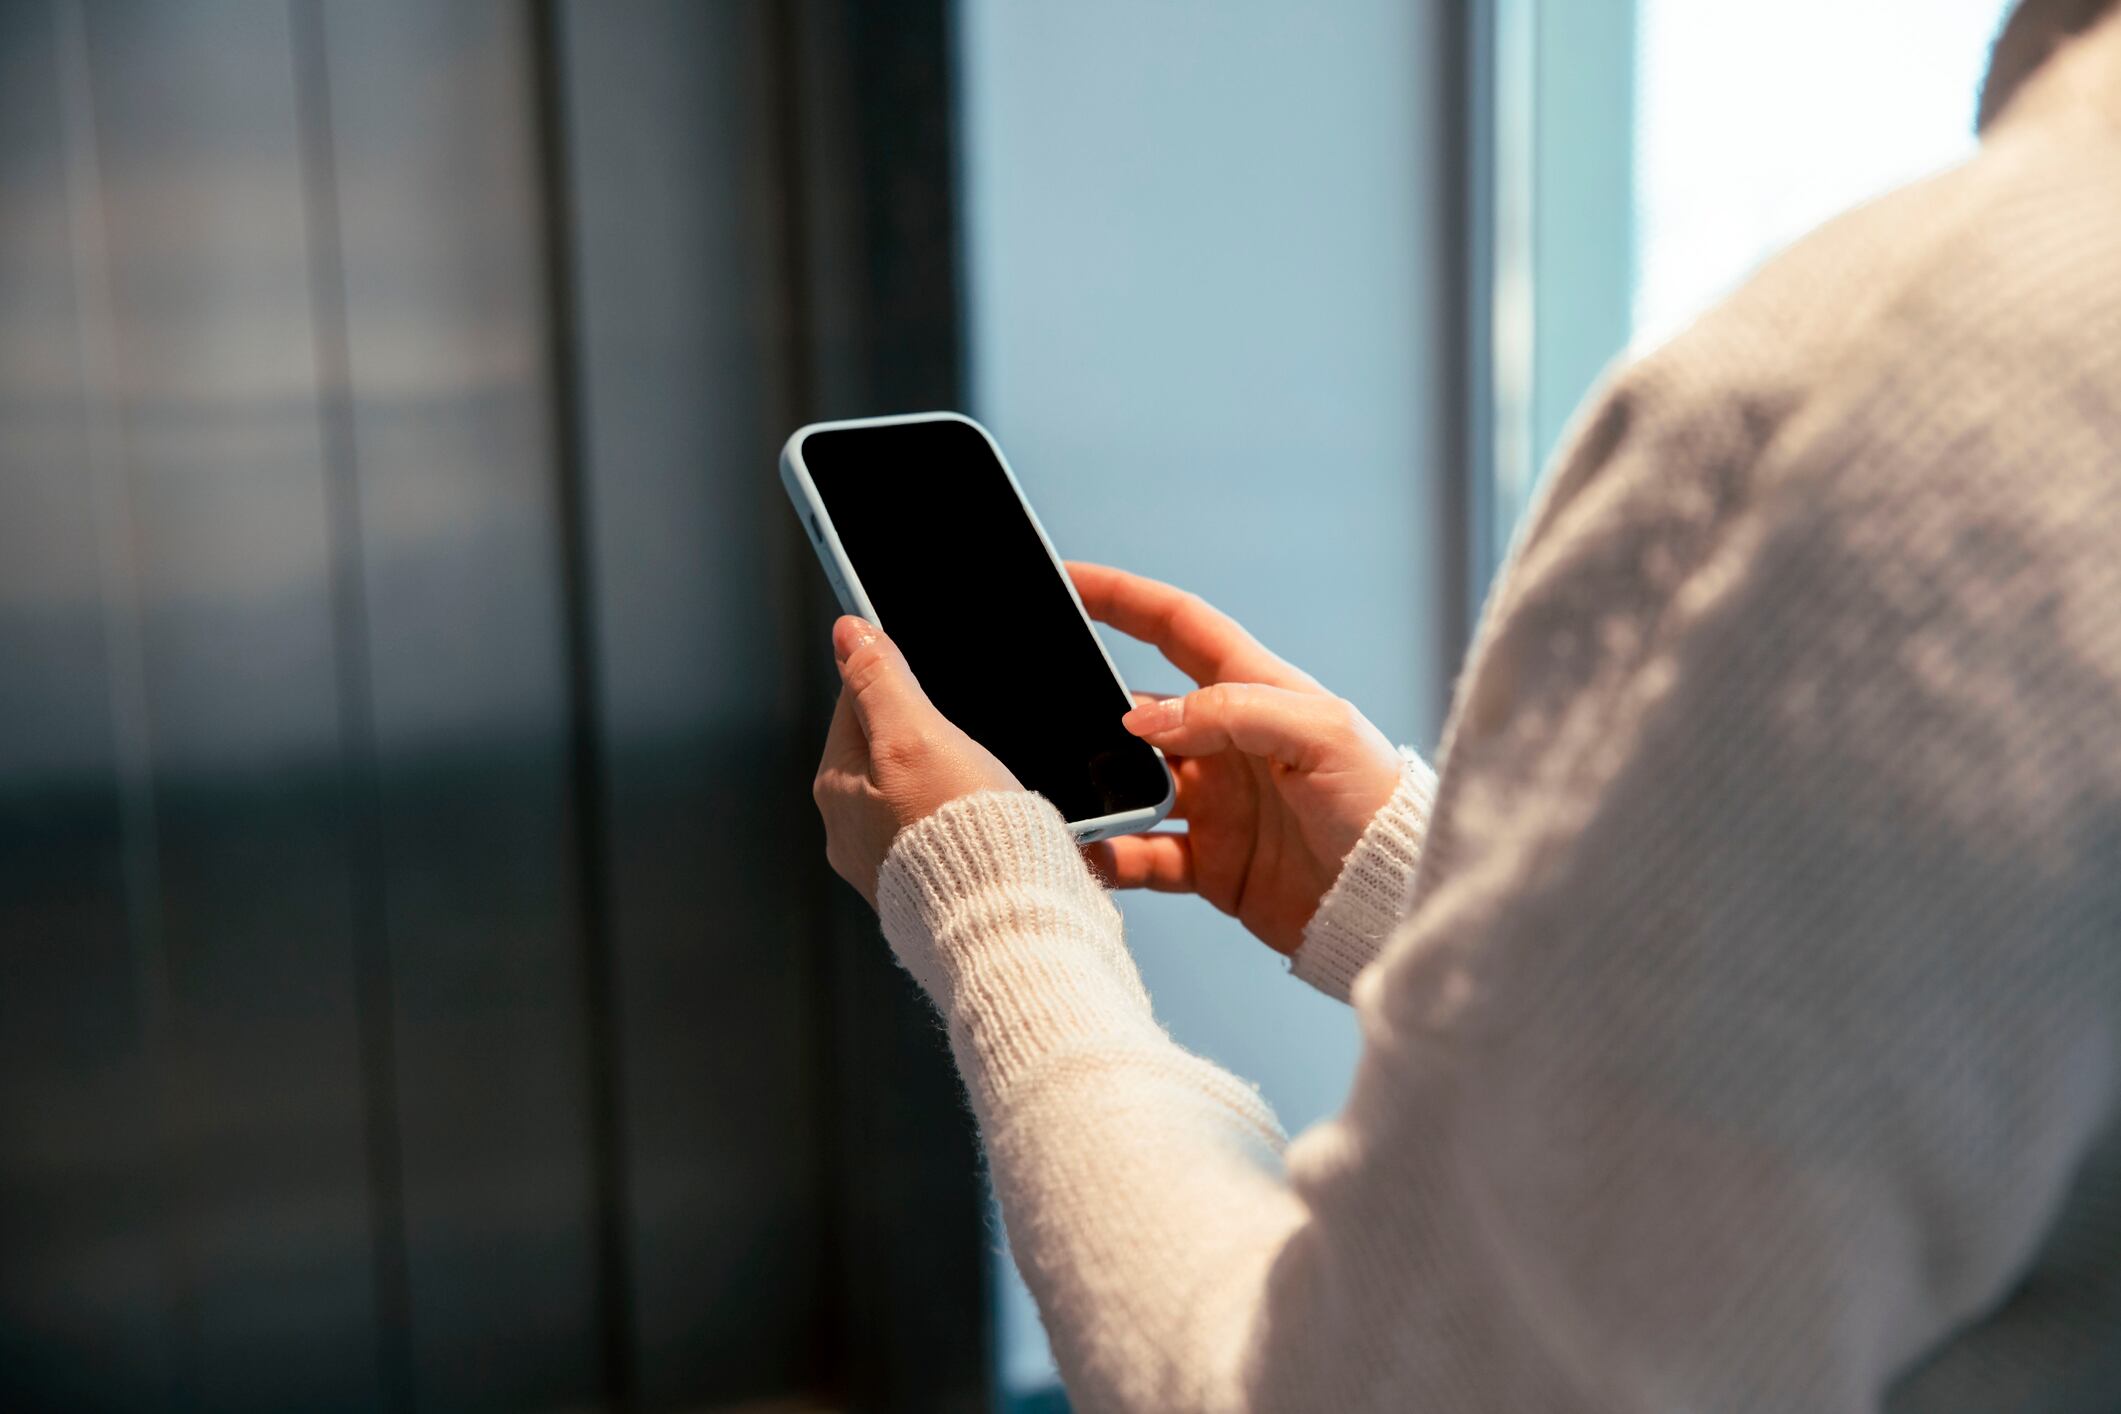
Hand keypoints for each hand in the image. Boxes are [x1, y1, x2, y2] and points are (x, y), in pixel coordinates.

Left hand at [813, 616, 1023, 906]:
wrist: (1003, 920)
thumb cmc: (959, 835)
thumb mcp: (915, 735)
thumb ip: (879, 680)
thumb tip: (848, 632)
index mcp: (836, 788)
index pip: (854, 703)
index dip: (896, 679)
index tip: (930, 678)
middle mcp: (849, 829)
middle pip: (885, 749)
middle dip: (926, 734)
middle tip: (968, 739)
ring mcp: (884, 863)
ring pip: (914, 792)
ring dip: (948, 779)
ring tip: (984, 786)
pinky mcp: (923, 888)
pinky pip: (938, 833)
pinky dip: (962, 821)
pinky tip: (988, 823)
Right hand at [1069, 563, 1401, 955]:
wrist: (1396, 905)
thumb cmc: (1383, 806)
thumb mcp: (1319, 733)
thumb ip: (1231, 712)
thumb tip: (1141, 716)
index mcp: (1258, 692)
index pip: (1178, 626)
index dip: (1123, 598)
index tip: (1067, 579)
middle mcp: (1229, 744)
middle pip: (1139, 709)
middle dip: (1088, 706)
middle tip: (1038, 707)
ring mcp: (1216, 805)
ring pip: (1129, 785)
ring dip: (1093, 789)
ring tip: (1056, 792)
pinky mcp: (1212, 865)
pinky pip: (1141, 855)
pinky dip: (1108, 857)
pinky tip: (1085, 855)